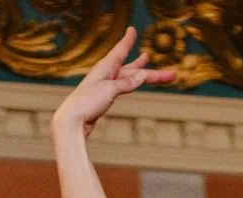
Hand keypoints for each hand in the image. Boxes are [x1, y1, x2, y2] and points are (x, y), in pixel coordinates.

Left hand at [55, 27, 173, 135]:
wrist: (72, 122)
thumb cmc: (86, 104)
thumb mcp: (109, 90)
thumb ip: (126, 83)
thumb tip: (142, 76)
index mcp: (106, 68)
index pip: (121, 51)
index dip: (128, 41)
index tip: (132, 30)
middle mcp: (106, 75)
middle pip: (133, 71)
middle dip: (151, 72)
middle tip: (171, 74)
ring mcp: (105, 87)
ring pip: (128, 79)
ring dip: (141, 74)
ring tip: (147, 63)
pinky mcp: (103, 99)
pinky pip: (122, 88)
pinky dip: (130, 84)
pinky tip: (133, 82)